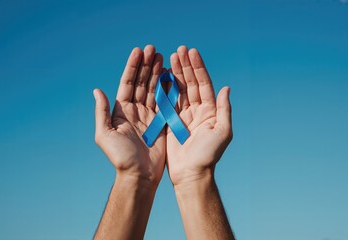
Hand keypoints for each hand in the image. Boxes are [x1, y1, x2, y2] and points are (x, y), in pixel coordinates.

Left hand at [93, 45, 164, 185]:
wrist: (139, 175)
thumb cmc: (120, 157)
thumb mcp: (105, 134)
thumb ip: (102, 112)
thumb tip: (96, 90)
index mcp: (121, 111)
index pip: (128, 83)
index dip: (133, 67)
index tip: (139, 51)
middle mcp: (135, 110)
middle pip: (142, 83)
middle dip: (147, 66)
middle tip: (154, 49)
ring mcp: (149, 116)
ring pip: (154, 89)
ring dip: (158, 73)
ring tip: (163, 57)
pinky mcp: (161, 123)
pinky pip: (165, 102)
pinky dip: (169, 89)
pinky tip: (172, 76)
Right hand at [166, 46, 232, 185]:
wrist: (191, 174)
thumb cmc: (208, 155)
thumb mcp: (222, 132)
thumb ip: (224, 109)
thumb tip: (226, 88)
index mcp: (210, 111)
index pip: (204, 84)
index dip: (198, 68)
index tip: (192, 53)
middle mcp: (198, 110)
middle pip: (191, 83)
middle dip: (185, 66)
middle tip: (179, 50)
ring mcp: (183, 115)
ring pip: (179, 90)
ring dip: (175, 74)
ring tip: (170, 57)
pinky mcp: (171, 122)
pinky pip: (168, 102)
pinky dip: (165, 88)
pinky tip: (161, 76)